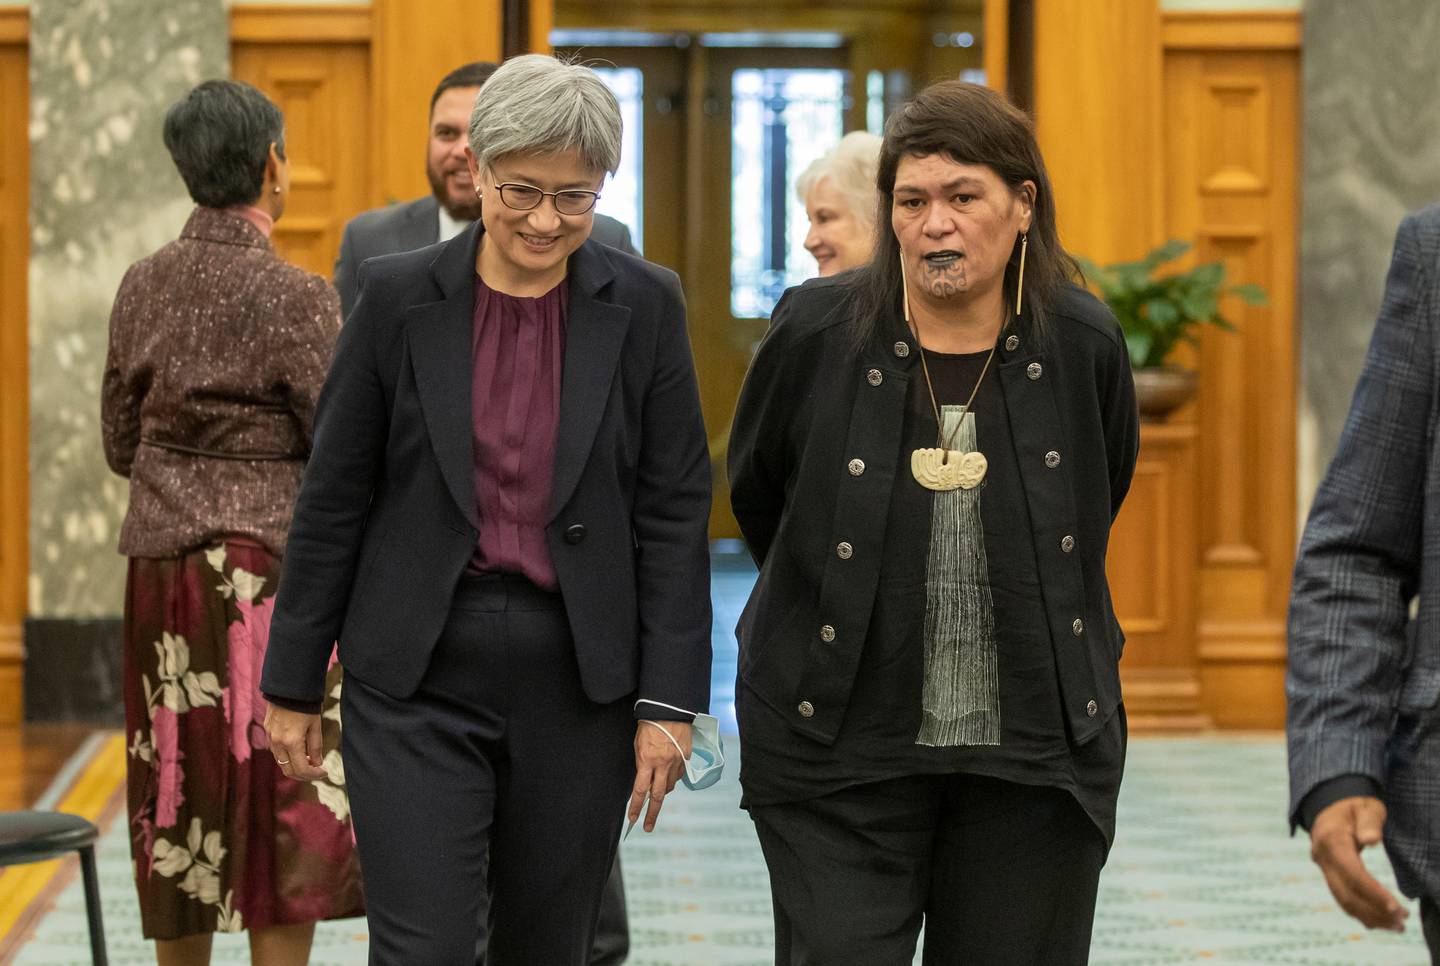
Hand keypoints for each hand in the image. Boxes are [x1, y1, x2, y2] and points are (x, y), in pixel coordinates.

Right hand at [263, 704, 327, 781]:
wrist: (288, 688)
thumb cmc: (305, 705)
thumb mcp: (315, 726)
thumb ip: (315, 747)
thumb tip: (318, 764)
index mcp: (291, 742)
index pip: (301, 769)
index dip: (314, 775)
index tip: (324, 773)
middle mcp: (278, 743)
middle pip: (289, 771)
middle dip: (304, 775)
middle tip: (317, 771)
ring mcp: (271, 738)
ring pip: (281, 763)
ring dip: (295, 767)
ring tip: (310, 762)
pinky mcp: (268, 732)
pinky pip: (276, 752)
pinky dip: (287, 758)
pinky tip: (298, 753)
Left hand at [627, 721, 691, 834]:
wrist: (669, 708)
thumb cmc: (649, 724)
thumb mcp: (638, 744)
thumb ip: (642, 763)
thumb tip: (646, 779)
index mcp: (647, 759)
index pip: (640, 790)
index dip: (636, 807)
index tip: (633, 818)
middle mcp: (663, 763)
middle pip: (658, 796)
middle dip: (652, 814)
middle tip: (648, 827)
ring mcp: (676, 761)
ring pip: (670, 786)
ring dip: (663, 791)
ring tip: (658, 791)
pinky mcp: (686, 756)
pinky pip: (679, 774)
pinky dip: (673, 778)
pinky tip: (669, 775)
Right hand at [1309, 795, 1407, 931]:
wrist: (1331, 805)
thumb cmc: (1354, 806)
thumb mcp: (1366, 807)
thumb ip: (1370, 821)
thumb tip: (1371, 840)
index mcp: (1331, 841)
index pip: (1353, 874)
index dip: (1373, 893)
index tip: (1396, 908)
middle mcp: (1323, 858)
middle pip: (1346, 894)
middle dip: (1374, 912)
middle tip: (1402, 923)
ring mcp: (1324, 868)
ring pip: (1343, 901)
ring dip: (1370, 917)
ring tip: (1397, 927)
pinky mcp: (1329, 875)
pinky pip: (1343, 898)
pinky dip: (1361, 913)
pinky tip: (1379, 922)